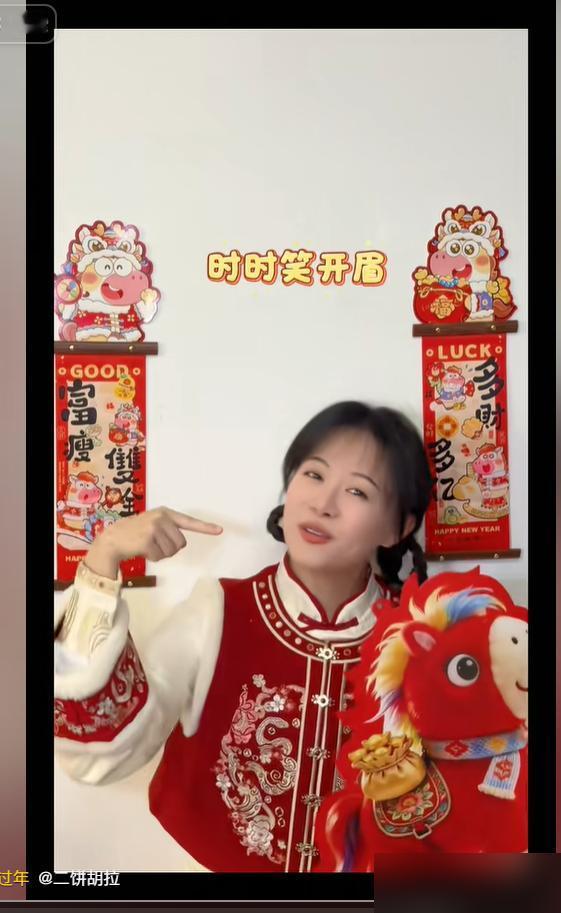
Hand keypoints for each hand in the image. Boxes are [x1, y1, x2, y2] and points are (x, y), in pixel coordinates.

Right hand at [85, 506, 222, 578]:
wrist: (113, 538)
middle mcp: (162, 518)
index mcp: (165, 513)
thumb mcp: (153, 524)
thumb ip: (169, 530)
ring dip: (161, 554)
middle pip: (181, 543)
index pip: (189, 521)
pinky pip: (160, 556)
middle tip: (154, 544)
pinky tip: (141, 550)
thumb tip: (181, 543)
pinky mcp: (148, 539)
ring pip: (172, 551)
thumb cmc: (135, 534)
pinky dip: (152, 558)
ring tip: (147, 546)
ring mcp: (154, 527)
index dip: (205, 527)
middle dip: (170, 548)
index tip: (220, 530)